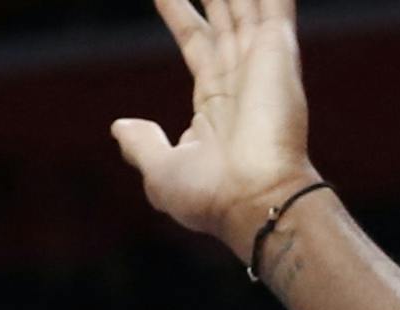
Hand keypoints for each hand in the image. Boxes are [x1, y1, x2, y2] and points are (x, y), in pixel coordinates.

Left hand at [111, 0, 315, 261]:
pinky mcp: (278, 52)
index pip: (194, 41)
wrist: (254, 201)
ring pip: (244, 1)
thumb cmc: (210, 197)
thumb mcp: (161, 173)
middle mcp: (241, 77)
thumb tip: (122, 128)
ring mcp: (262, 62)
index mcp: (216, 103)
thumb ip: (142, 145)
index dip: (176, 10)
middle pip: (221, 13)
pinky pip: (273, 3)